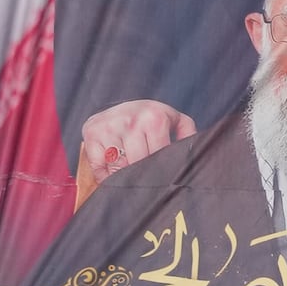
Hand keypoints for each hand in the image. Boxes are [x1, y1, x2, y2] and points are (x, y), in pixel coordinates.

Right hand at [76, 101, 197, 200]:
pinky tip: (114, 170)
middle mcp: (130, 121)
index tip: (161, 179)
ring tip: (131, 173)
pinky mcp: (90, 133)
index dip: (160, 172)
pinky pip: (99, 167)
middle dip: (143, 176)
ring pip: (118, 169)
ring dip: (124, 177)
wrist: (123, 105)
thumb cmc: (152, 117)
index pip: (158, 158)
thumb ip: (188, 135)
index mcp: (154, 119)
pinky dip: (106, 176)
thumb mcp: (175, 120)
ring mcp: (108, 127)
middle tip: (146, 180)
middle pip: (138, 165)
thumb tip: (195, 152)